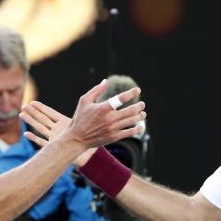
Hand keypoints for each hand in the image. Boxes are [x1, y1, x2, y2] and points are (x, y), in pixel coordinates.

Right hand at [20, 80, 145, 157]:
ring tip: (143, 113)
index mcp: (103, 108)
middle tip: (142, 104)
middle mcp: (109, 118)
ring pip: (132, 121)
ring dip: (140, 116)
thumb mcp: (84, 101)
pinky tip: (140, 126)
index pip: (121, 98)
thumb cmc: (80, 118)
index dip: (131, 93)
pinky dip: (137, 129)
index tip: (137, 90)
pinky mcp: (114, 137)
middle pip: (130, 110)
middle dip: (139, 106)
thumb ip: (96, 90)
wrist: (77, 139)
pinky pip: (129, 132)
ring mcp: (112, 129)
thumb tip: (106, 81)